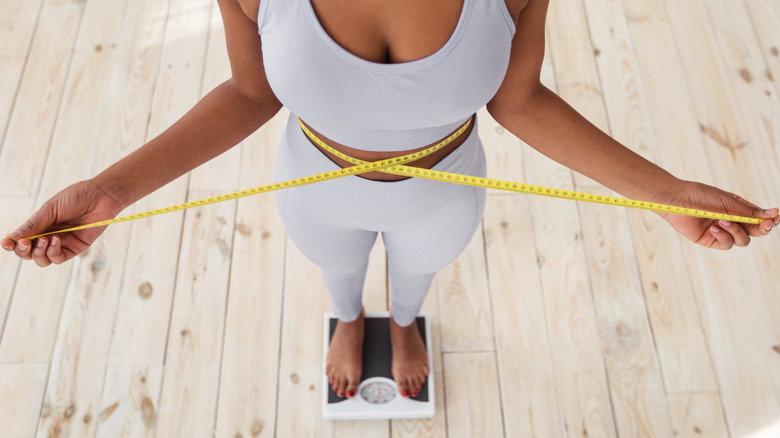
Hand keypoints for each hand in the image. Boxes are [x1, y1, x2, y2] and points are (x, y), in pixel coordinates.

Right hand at [1, 180, 123, 265]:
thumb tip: (11, 237)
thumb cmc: (76, 197)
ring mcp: (61, 243)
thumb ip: (33, 225)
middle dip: (23, 251)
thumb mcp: (50, 209)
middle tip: (25, 243)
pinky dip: (53, 253)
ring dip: (38, 253)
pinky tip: (55, 241)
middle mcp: (47, 235)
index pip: (20, 239)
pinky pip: (58, 259)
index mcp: (39, 224)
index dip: (11, 244)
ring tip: (45, 239)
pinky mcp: (74, 248)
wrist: (101, 196)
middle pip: (28, 253)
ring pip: (42, 260)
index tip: (6, 243)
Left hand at [656, 181, 778, 249]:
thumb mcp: (728, 202)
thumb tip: (774, 214)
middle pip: (755, 232)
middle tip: (765, 225)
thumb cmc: (701, 196)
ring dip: (736, 232)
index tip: (775, 218)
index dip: (769, 220)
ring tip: (721, 221)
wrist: (677, 201)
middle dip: (762, 229)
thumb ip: (749, 211)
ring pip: (742, 240)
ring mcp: (722, 231)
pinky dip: (723, 237)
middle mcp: (732, 221)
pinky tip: (713, 228)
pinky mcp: (711, 240)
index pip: (760, 218)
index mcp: (738, 208)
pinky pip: (726, 244)